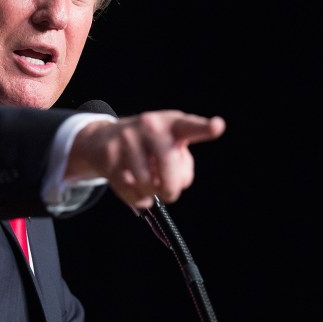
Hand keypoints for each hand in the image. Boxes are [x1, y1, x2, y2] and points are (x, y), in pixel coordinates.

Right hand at [67, 110, 226, 210]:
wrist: (104, 138)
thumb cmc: (149, 146)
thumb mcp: (170, 144)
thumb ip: (181, 163)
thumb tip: (172, 185)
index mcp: (172, 123)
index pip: (191, 126)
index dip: (205, 127)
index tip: (218, 126)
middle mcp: (150, 126)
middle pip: (168, 165)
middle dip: (172, 188)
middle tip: (169, 193)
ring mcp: (127, 139)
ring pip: (148, 184)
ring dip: (151, 193)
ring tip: (148, 183)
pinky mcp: (110, 157)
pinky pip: (130, 192)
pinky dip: (137, 198)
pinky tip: (134, 186)